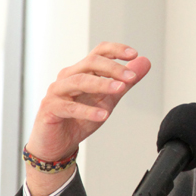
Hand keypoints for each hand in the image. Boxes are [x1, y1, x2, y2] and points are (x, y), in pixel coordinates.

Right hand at [24, 43, 149, 195]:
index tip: (134, 54)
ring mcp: (57, 92)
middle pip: (90, 63)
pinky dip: (87, 111)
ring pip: (79, 81)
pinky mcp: (50, 109)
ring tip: (120, 89)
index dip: (116, 50)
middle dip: (113, 68)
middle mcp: (68, 77)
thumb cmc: (79, 119)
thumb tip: (145, 62)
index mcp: (82, 71)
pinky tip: (103, 115)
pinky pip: (69, 107)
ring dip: (101, 84)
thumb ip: (125, 82)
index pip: (99, 53)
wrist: (57, 145)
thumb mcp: (108, 99)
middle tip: (131, 76)